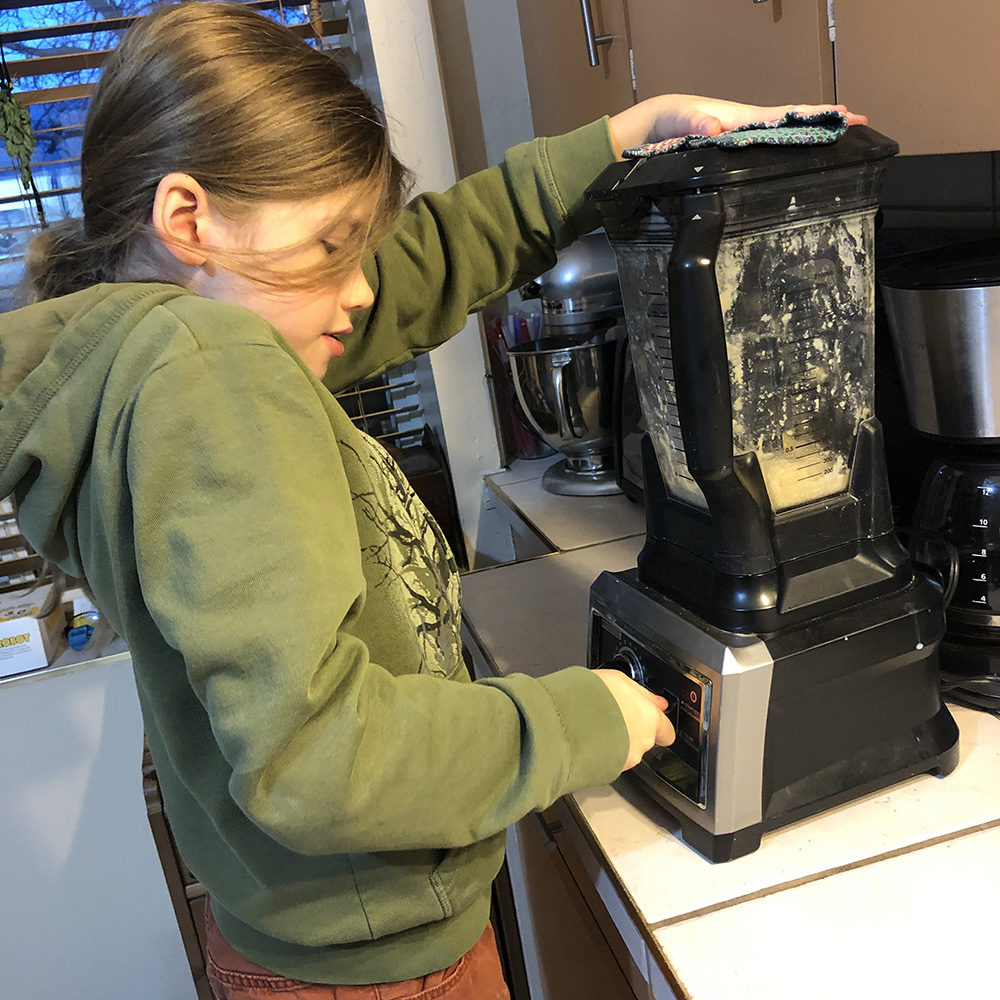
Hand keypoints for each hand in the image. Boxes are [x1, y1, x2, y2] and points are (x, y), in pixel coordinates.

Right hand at [593, 668, 674, 769]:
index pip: (667, 731)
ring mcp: (626, 759)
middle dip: (633, 731)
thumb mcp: (619, 680)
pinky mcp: (609, 771)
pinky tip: (590, 739)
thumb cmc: (588, 697)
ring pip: (627, 752)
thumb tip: (658, 702)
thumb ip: (643, 694)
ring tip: (596, 726)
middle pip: (645, 740)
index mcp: (649, 718)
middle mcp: (642, 742)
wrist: (563, 721)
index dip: (657, 725)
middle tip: (614, 717)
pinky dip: (604, 753)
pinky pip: (611, 761)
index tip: (648, 719)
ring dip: (617, 742)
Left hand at [608, 94, 868, 155]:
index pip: (786, 115)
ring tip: (840, 141)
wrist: (656, 127)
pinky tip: (799, 163)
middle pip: (793, 125)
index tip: (844, 115)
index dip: (814, 115)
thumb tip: (715, 129)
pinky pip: (767, 152)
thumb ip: (695, 125)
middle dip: (824, 123)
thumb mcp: (681, 121)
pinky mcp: (735, 152)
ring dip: (810, 139)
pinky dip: (788, 153)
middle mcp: (749, 128)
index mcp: (743, 119)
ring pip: (783, 139)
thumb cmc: (671, 120)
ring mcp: (743, 140)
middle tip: (858, 124)